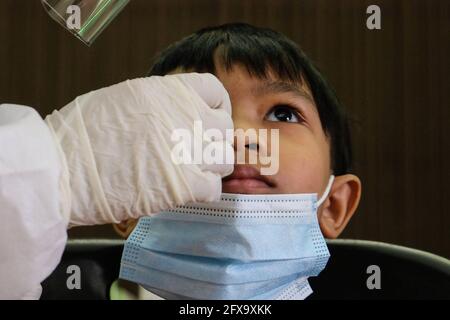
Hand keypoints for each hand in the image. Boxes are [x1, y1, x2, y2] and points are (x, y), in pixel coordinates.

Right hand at [45, 73, 233, 226]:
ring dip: (209, 168)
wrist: (62, 170)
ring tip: (188, 173)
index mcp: (169, 91)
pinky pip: (213, 188)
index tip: (208, 119)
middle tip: (195, 153)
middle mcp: (186, 116)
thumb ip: (157, 104)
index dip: (215, 107)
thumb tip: (174, 114)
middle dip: (212, 141)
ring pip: (223, 160)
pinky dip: (202, 192)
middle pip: (223, 128)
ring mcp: (188, 150)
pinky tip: (183, 191)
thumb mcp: (122, 100)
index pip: (214, 90)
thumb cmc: (80, 135)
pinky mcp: (185, 185)